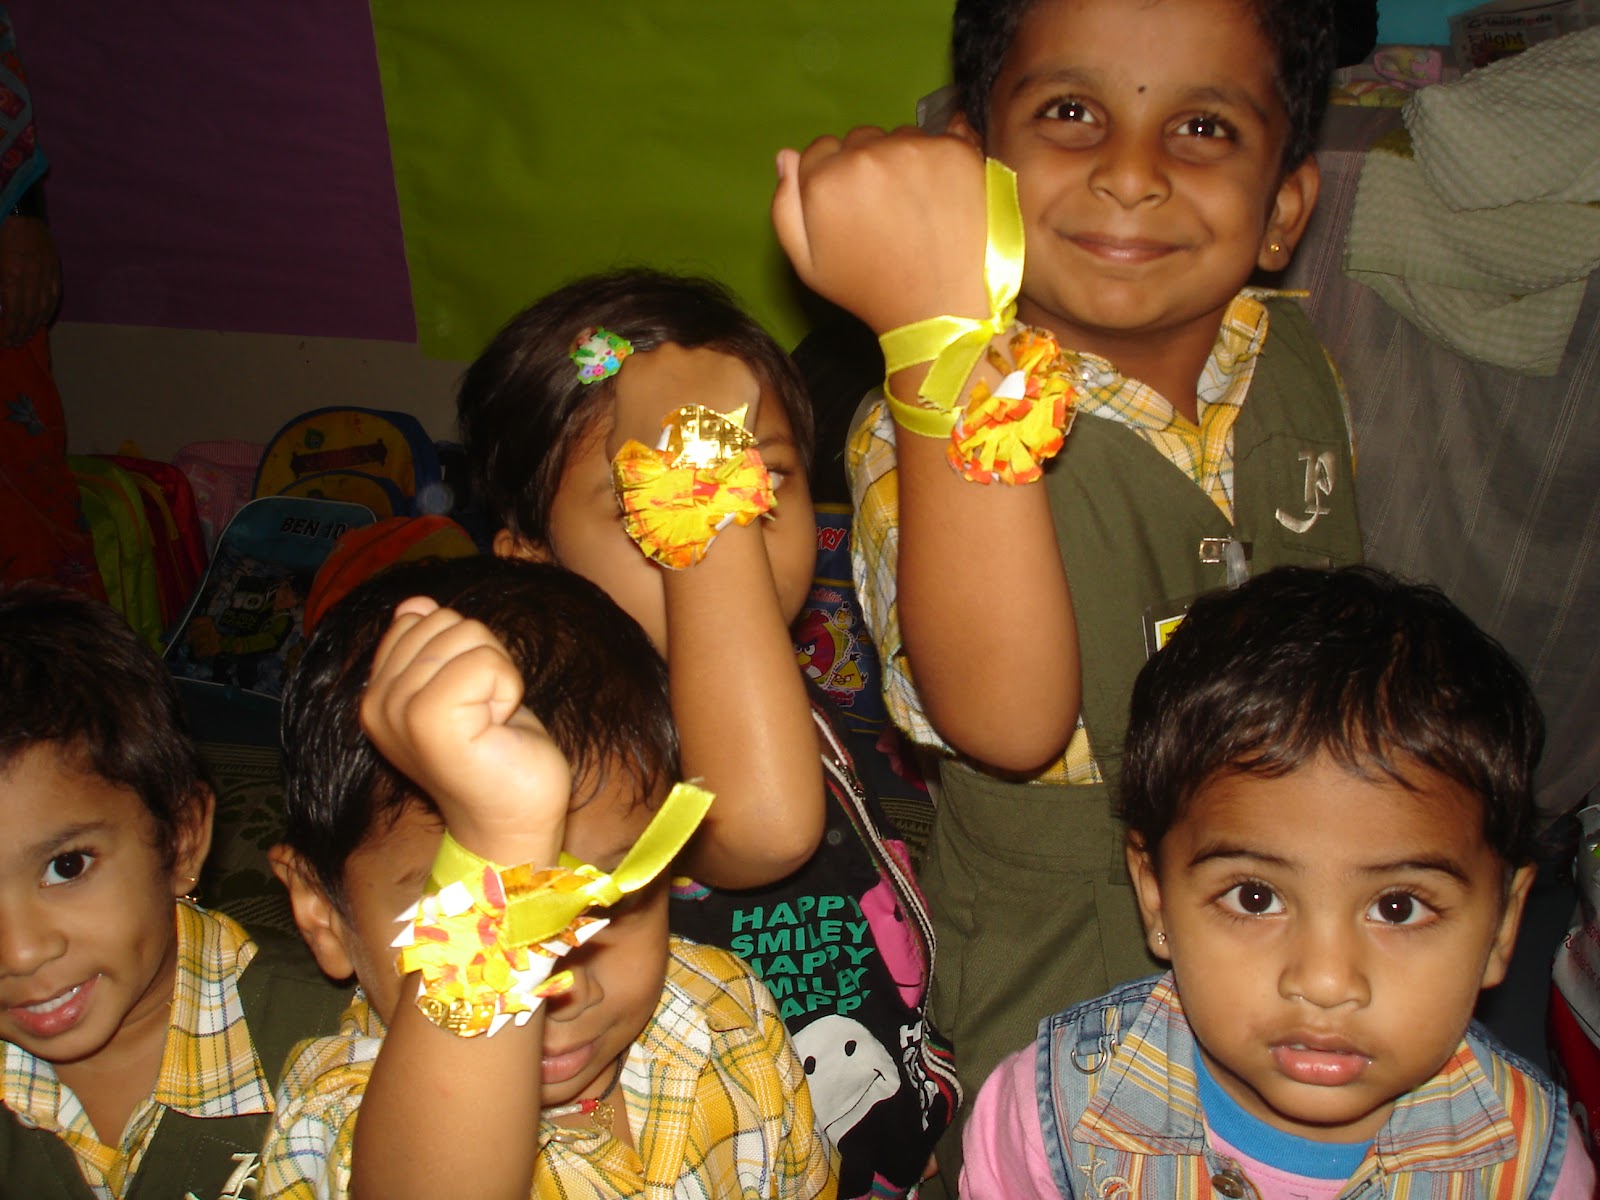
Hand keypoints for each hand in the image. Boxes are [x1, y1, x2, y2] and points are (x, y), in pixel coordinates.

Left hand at [0, 215, 59, 346]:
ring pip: (42, 308)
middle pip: (28, 314)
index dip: (10, 329)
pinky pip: (53, 298)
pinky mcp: (54, 272)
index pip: (13, 311)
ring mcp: (45, 277)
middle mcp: (31, 279)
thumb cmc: (2, 235)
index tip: (5, 341)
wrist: (23, 216)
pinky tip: (42, 320)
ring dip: (34, 325)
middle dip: (21, 332)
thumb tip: (1, 308)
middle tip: (15, 344)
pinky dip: (47, 312)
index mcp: (12, 276)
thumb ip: (0, 286)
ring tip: (27, 336)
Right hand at [361, 597, 570, 862]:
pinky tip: (496, 728)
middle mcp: (376, 703)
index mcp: (376, 694)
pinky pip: (485, 662)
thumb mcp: (458, 687)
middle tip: (482, 714)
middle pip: (444, 621)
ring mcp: (399, 712)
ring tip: (488, 722)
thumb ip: (431, 647)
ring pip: (467, 635)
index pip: (418, 617)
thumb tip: (413, 605)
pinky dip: (507, 688)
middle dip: (483, 658)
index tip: (468, 700)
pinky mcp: (430, 721)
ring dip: (497, 675)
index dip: (461, 649)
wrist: (513, 820)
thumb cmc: (494, 755)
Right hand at [606, 343, 761, 459]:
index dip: (658, 392)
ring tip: (717, 418)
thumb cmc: (645, 462)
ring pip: (709, 367)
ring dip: (712, 386)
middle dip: (685, 383)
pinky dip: (738, 393)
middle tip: (693, 416)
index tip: (666, 411)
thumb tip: (633, 419)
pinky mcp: (735, 367)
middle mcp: (667, 352)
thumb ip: (624, 418)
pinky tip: (735, 417)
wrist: (689, 473)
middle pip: (678, 364)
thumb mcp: (616, 442)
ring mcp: (703, 356)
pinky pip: (737, 376)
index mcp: (634, 368)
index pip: (646, 371)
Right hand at [772, 125, 990, 333]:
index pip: (819, 150)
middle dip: (866, 165)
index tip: (851, 207)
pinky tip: (940, 197)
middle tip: (884, 209)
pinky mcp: (954, 151)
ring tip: (914, 205)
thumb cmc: (867, 289)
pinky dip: (937, 161)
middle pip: (860, 139)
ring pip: (898, 137)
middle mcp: (866, 155)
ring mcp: (914, 150)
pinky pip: (937, 139)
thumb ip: (786, 208)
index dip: (832, 178)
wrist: (937, 306)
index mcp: (825, 180)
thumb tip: (786, 156)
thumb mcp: (807, 264)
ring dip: (902, 160)